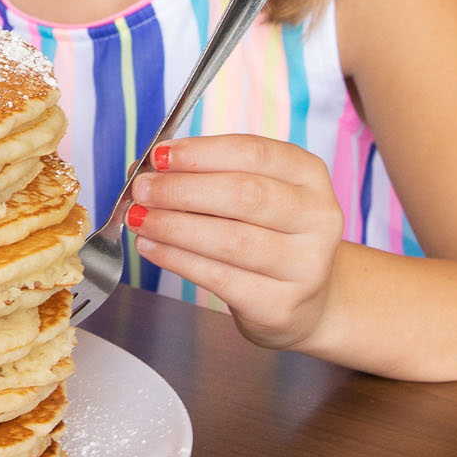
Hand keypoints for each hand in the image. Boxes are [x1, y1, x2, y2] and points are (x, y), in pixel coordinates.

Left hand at [126, 134, 344, 350]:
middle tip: (141, 190)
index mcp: (309, 175)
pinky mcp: (280, 303)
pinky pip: (219, 277)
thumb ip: (204, 176)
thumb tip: (145, 170)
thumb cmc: (267, 235)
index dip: (201, 153)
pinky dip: (177, 259)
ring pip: (231, 239)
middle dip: (181, 190)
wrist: (304, 301)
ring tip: (139, 218)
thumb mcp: (250, 195)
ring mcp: (304, 264)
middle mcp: (317, 217)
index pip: (254, 153)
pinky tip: (151, 246)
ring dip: (173, 226)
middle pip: (244, 194)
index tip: (159, 156)